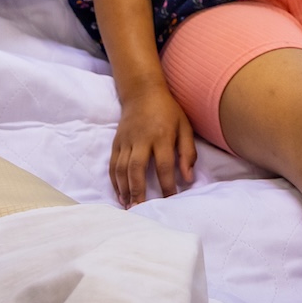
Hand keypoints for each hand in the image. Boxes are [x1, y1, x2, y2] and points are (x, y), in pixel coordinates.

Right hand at [110, 82, 195, 205]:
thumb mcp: (185, 127)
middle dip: (138, 191)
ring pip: (122, 168)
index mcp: (162, 135)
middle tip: (141, 210)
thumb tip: (188, 178)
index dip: (168, 185)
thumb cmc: (168, 111)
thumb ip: (188, 153)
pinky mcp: (116, 142)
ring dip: (125, 189)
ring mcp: (126, 140)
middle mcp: (141, 139)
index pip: (164, 165)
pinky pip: (113, 164)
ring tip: (130, 207)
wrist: (142, 91)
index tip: (170, 200)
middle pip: (137, 168)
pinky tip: (120, 194)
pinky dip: (115, 181)